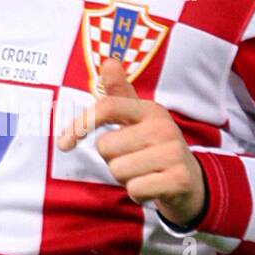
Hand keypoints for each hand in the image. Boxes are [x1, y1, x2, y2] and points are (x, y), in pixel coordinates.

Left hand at [56, 57, 205, 225]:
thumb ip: (120, 93)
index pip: (107, 107)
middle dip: (112, 159)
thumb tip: (109, 61)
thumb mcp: (138, 120)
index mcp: (150, 109)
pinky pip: (135, 189)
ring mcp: (174, 153)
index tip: (63, 144)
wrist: (191, 182)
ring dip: (125, 178)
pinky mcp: (179, 179)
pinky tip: (152, 187)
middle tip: (133, 160)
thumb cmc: (154, 148)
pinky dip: (137, 193)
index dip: (80, 124)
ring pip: (118, 170)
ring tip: (143, 173)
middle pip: (106, 147)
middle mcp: (164, 127)